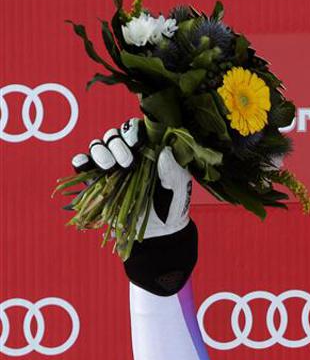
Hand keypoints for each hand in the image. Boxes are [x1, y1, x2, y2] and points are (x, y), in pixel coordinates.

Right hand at [73, 118, 192, 239]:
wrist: (159, 230)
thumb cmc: (172, 203)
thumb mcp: (178, 185)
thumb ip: (171, 168)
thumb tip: (164, 149)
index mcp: (147, 149)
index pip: (135, 129)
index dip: (133, 131)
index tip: (138, 143)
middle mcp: (127, 153)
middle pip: (113, 135)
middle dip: (117, 145)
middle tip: (127, 163)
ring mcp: (111, 166)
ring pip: (97, 146)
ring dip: (101, 152)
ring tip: (111, 168)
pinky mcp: (97, 181)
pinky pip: (82, 165)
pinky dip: (81, 162)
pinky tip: (87, 166)